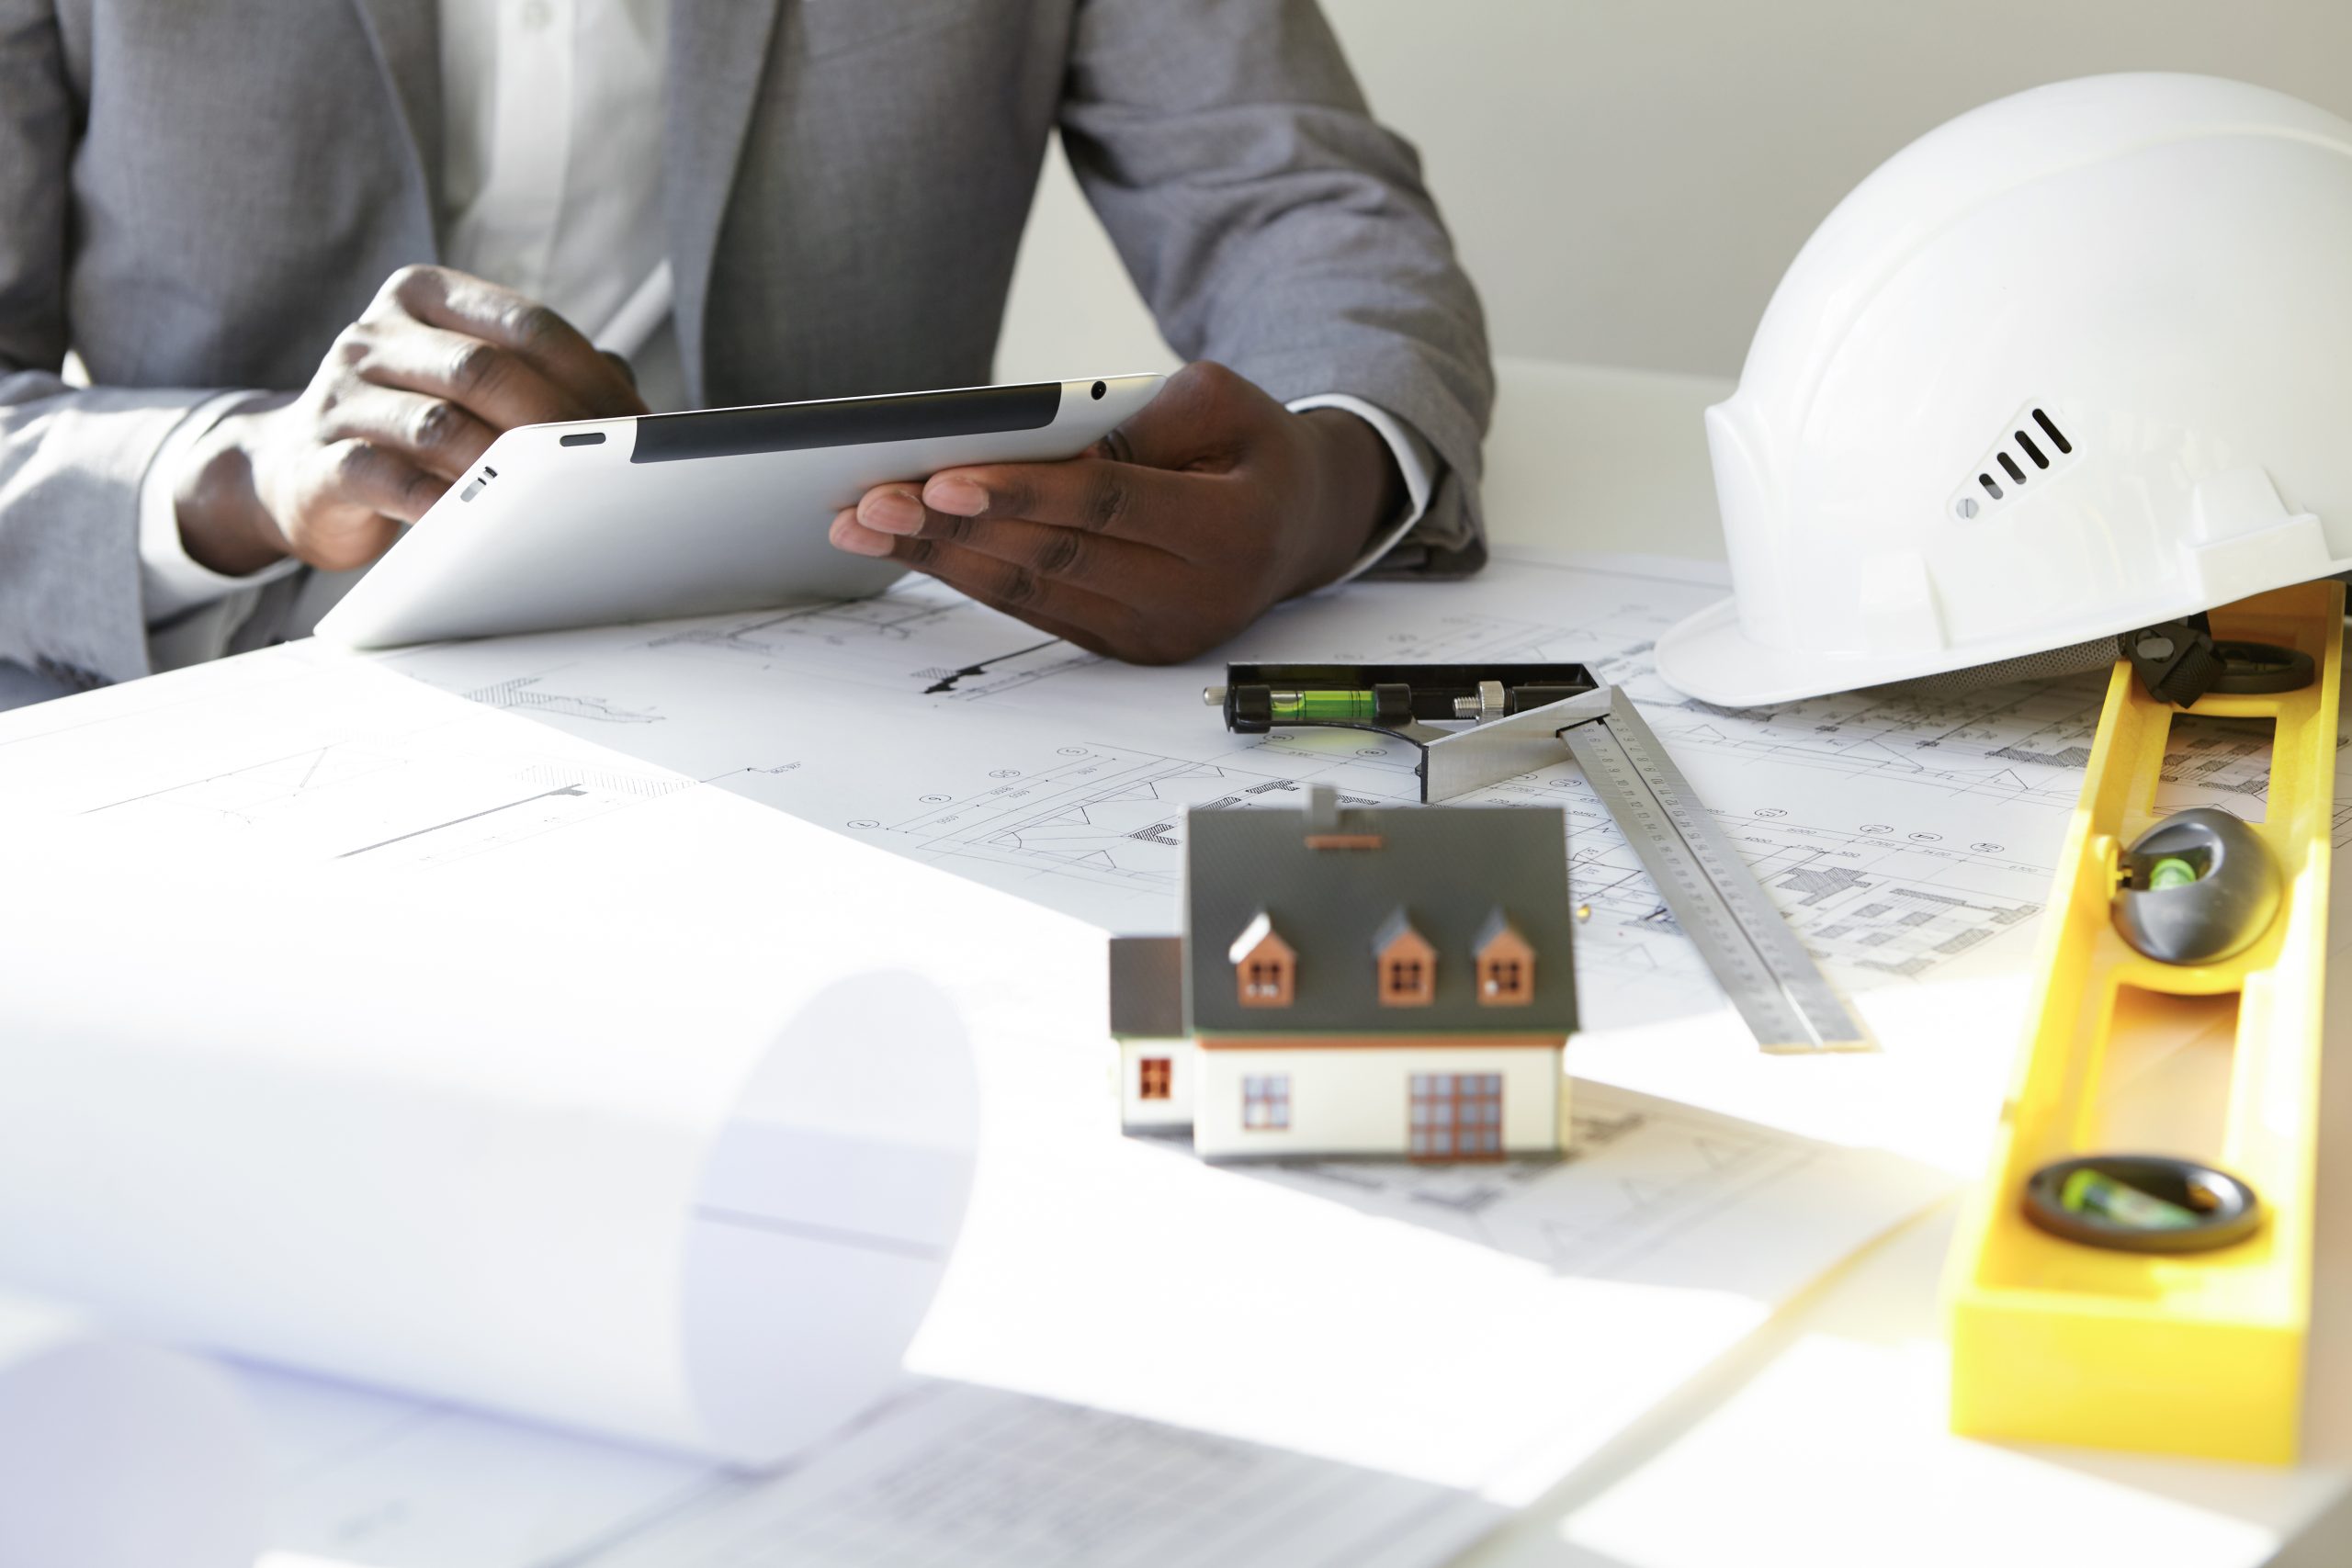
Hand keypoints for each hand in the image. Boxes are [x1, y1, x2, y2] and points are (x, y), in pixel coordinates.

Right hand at [173, 265, 647, 575]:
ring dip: (507, 467)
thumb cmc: (410, 426)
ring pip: (439, 425)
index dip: (595, 376)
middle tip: (610, 471)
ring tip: (559, 500)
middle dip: (559, 424)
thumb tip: (643, 415)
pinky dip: (443, 505)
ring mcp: (341, 395)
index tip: (646, 428)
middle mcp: (376, 335)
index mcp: (425, 297)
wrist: (293, 472)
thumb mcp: (470, 386)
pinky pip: (388, 481)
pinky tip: (485, 526)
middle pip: (487, 370)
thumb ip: (543, 380)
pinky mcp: (320, 462)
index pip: (527, 324)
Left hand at [828, 361, 1403, 662]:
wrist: (1301, 526)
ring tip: (864, 523)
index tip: (942, 478)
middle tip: (872, 500)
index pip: (1108, 506)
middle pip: (1054, 558)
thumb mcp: (1222, 400)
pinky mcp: (1126, 645)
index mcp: (1230, 529)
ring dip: (939, 558)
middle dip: (952, 529)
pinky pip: (1034, 609)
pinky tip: (912, 546)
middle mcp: (1195, 595)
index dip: (1021, 493)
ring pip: (1032, 592)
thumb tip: (1039, 443)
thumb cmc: (1253, 448)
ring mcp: (1158, 633)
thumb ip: (1140, 419)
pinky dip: (968, 576)